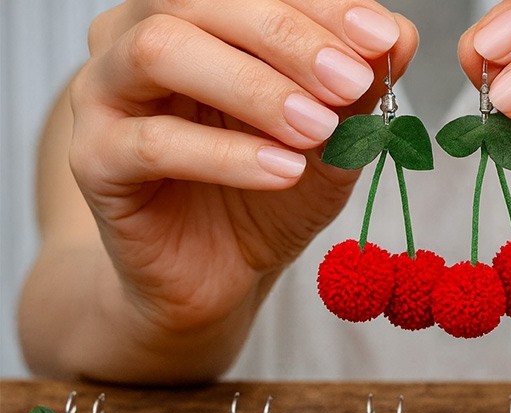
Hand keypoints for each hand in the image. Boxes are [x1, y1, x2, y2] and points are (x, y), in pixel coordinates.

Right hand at [67, 0, 417, 333]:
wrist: (219, 271)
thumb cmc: (270, 188)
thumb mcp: (332, 136)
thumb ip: (357, 86)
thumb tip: (399, 35)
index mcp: (195, 13)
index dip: (322, 6)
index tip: (382, 39)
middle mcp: (137, 34)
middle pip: (200, 1)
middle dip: (288, 37)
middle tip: (350, 81)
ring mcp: (104, 93)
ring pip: (162, 51)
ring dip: (252, 87)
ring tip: (316, 128)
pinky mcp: (95, 161)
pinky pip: (153, 143)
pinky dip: (227, 156)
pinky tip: (283, 172)